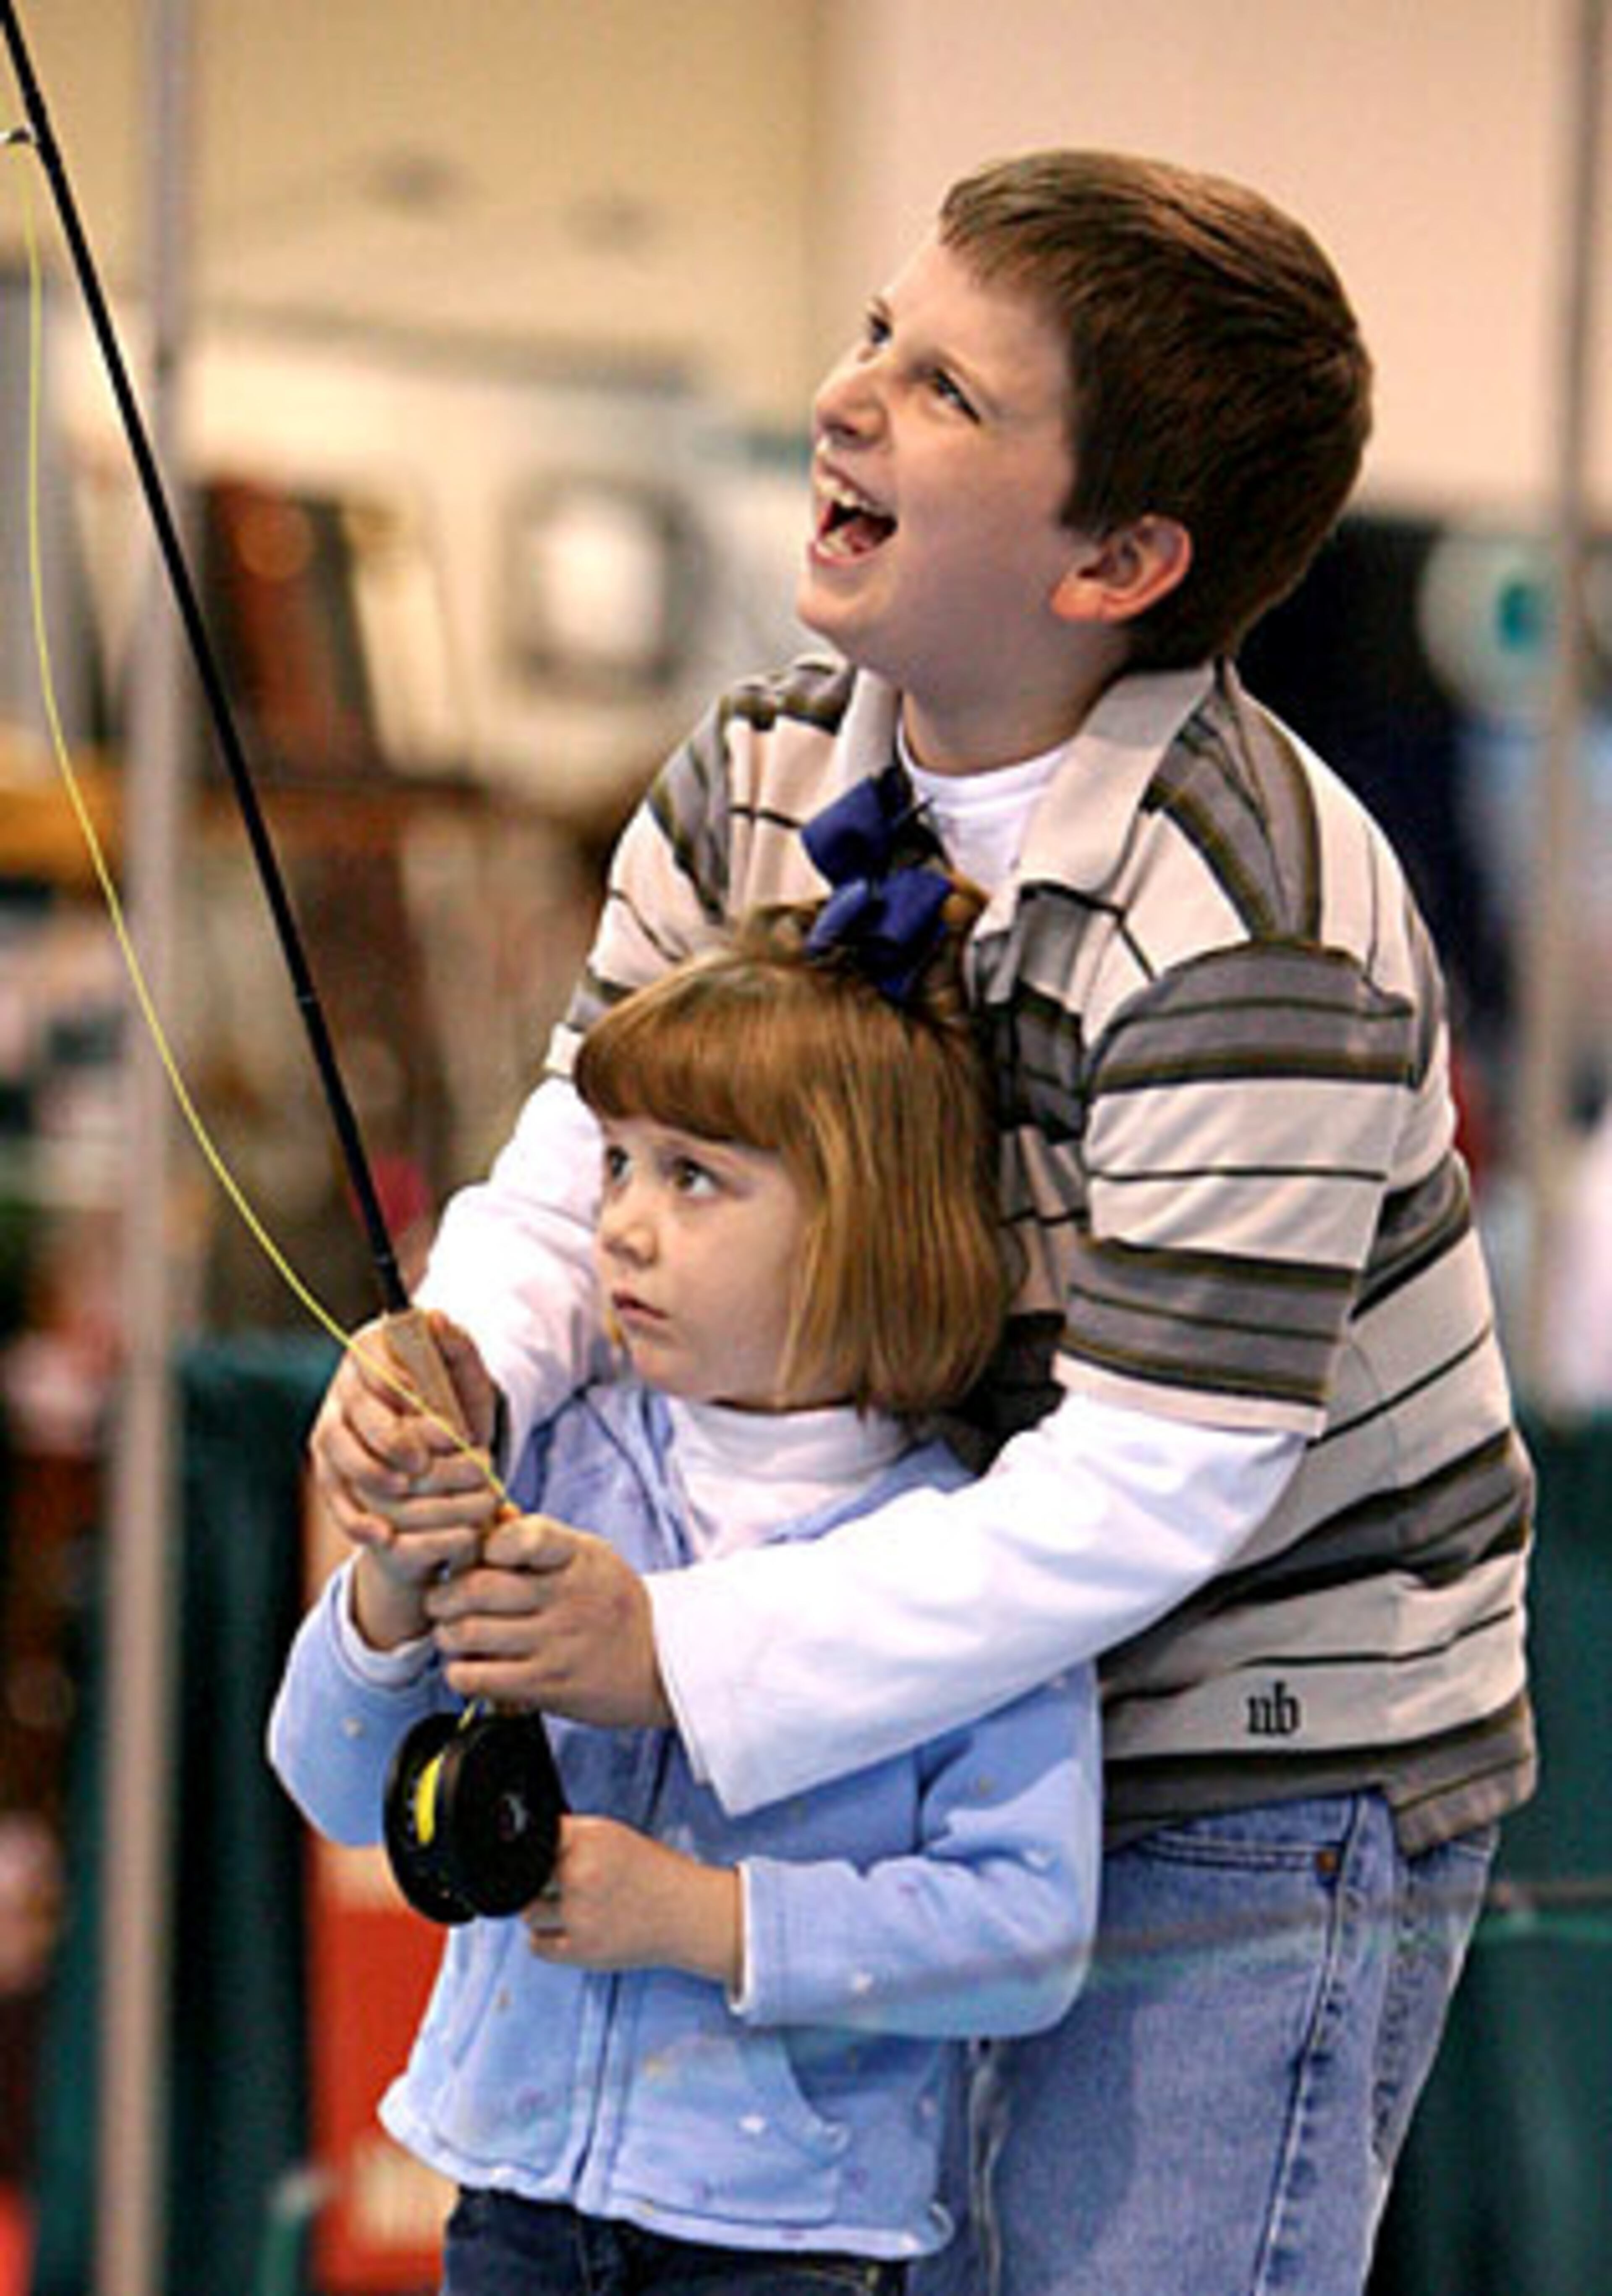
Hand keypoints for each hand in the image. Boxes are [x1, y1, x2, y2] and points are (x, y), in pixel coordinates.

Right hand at [307, 1312, 505, 1647]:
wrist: (448, 1443)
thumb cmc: (458, 1400)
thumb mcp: (468, 1376)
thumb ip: (456, 1346)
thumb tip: (433, 1316)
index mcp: (372, 1351)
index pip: (371, 1362)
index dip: (394, 1386)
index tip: (424, 1407)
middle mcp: (344, 1386)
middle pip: (350, 1408)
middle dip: (385, 1435)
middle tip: (420, 1461)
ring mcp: (332, 1426)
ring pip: (331, 1446)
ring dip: (365, 1469)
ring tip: (402, 1488)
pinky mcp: (331, 1466)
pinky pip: (331, 1490)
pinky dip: (352, 1515)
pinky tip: (380, 1534)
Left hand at [425, 1512, 671, 1727]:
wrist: (661, 1662)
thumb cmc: (611, 1603)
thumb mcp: (589, 1557)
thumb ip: (540, 1537)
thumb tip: (493, 1513)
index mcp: (577, 1558)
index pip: (524, 1536)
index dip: (489, 1543)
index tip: (482, 1555)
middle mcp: (567, 1598)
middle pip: (478, 1588)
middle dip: (444, 1595)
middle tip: (439, 1602)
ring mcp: (557, 1643)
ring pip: (470, 1633)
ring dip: (446, 1635)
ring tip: (450, 1634)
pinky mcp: (548, 1686)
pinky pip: (480, 1677)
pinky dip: (460, 1672)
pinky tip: (466, 1668)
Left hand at [523, 1815, 739, 1985]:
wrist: (688, 1913)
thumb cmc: (652, 1872)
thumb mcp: (614, 1837)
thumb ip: (572, 1837)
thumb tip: (526, 1846)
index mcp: (590, 1839)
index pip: (536, 1839)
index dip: (539, 1850)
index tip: (546, 1858)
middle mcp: (581, 1872)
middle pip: (527, 1877)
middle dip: (543, 1882)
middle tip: (567, 1886)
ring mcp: (579, 1913)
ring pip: (528, 1913)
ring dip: (542, 1912)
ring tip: (570, 1909)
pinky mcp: (581, 1949)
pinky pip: (536, 1945)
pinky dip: (546, 1940)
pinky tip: (568, 1930)